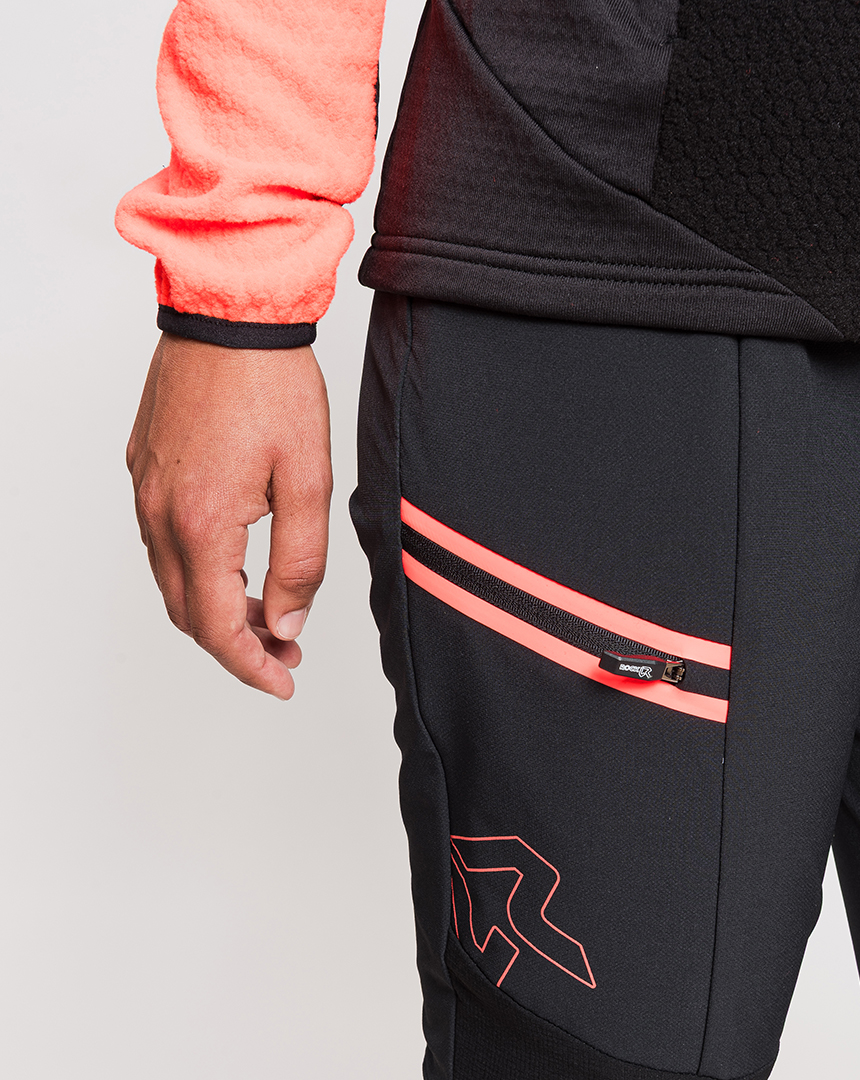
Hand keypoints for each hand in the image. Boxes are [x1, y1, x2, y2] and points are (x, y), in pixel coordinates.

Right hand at [127, 332, 332, 698]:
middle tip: (283, 651)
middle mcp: (160, 511)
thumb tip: (287, 621)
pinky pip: (163, 538)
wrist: (232, 313)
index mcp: (202, 522)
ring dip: (216, 606)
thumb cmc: (274, 386)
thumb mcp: (310, 481)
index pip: (216, 627)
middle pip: (187, 611)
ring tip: (268, 612)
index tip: (282, 681)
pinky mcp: (145, 465)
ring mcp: (146, 487)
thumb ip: (301, 561)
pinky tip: (237, 561)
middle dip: (235, 644)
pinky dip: (198, 568)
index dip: (250, 666)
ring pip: (172, 577)